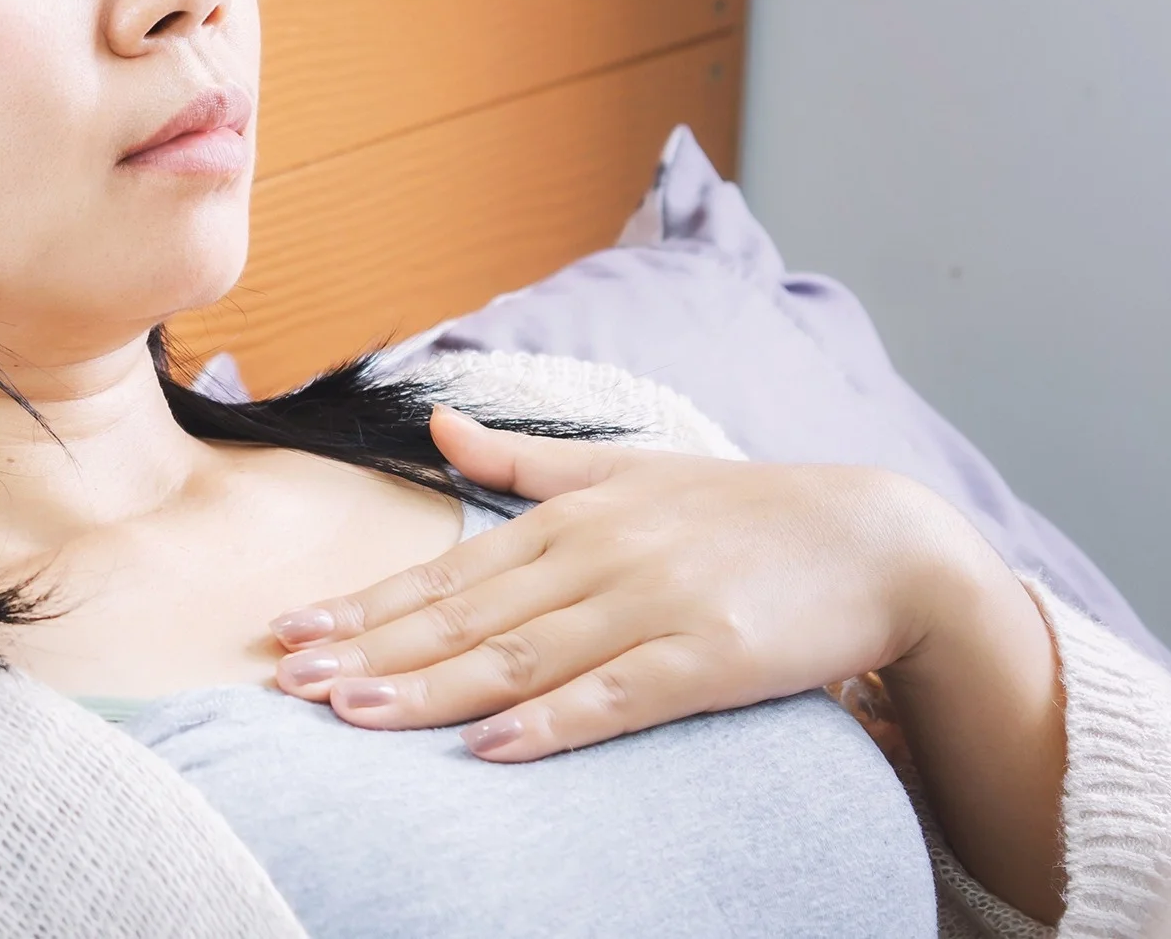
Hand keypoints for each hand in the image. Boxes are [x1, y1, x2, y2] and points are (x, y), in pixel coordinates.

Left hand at [265, 406, 1005, 761]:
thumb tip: (436, 424)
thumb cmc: (746, 513)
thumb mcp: (629, 469)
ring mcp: (653, 606)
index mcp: (571, 519)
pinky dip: (551, 720)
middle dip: (368, 652)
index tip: (288, 631)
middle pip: (462, 617)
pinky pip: (616, 695)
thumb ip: (526, 460)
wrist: (883, 539)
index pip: (444, 572)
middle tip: (287, 682)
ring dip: (430, 689)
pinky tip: (490, 747)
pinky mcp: (711, 657)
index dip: (363, 606)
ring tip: (351, 715)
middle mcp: (598, 557)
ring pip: (519, 655)